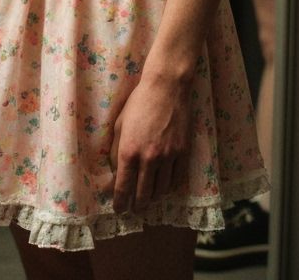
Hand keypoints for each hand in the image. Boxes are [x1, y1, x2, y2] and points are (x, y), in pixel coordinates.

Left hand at [110, 70, 191, 212]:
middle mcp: (149, 158)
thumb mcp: (120, 124)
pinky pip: (178, 180)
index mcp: (129, 151)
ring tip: (149, 198)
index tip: (119, 210)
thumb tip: (115, 171)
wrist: (166, 88)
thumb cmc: (138, 103)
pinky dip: (170, 188)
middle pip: (143, 194)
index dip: (120, 202)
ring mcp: (168, 157)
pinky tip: (165, 188)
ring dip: (154, 197)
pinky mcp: (183, 153)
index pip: (123, 187)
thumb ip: (116, 150)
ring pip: (161, 190)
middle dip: (137, 205)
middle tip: (134, 209)